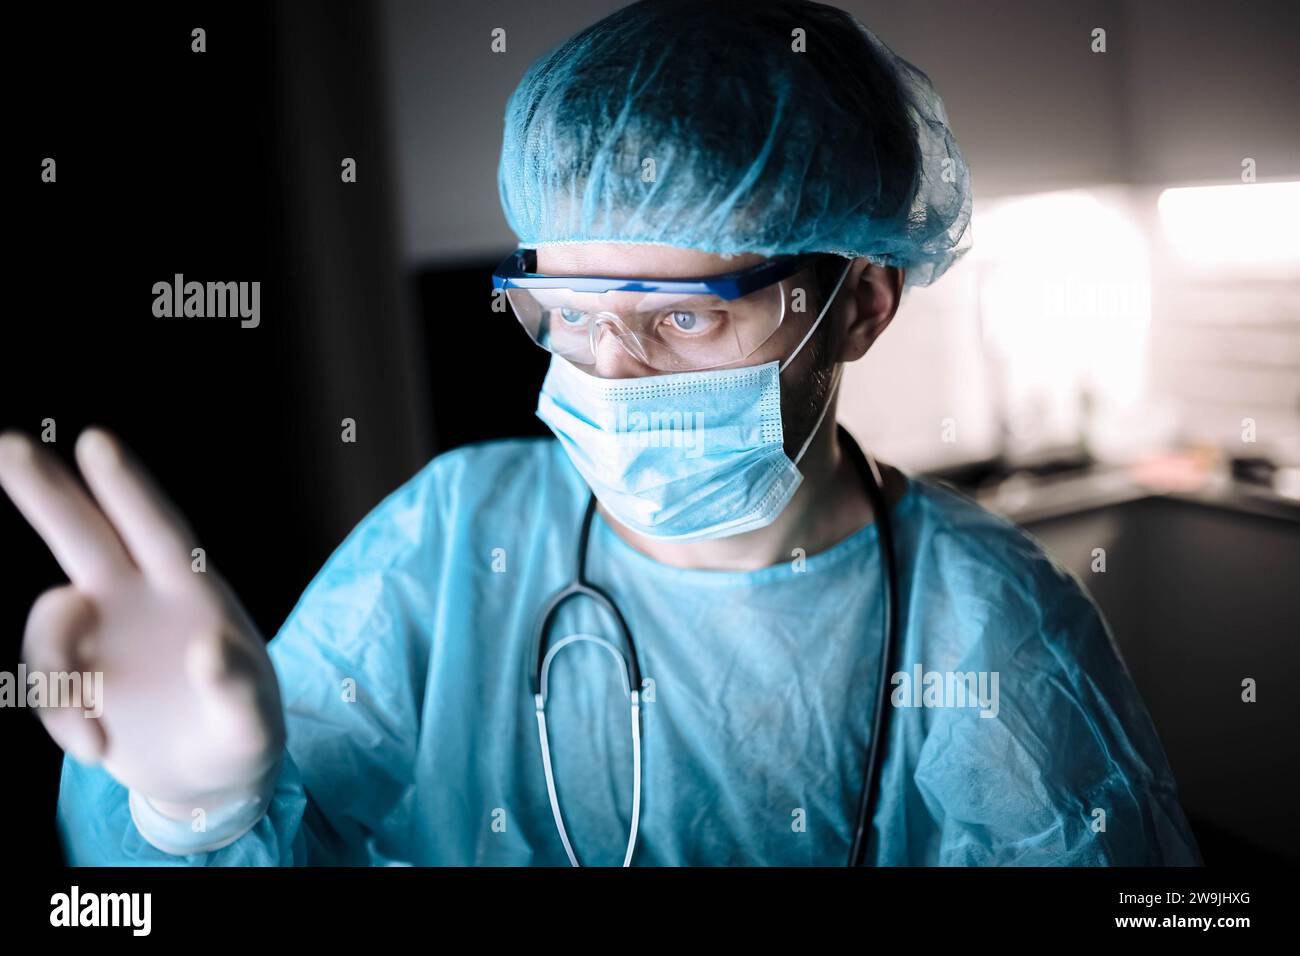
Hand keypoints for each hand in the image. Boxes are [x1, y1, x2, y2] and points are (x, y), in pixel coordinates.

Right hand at [0, 428, 283, 816]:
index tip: (98, 442)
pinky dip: (59, 717)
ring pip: (49, 616)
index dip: (127, 489)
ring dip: (53, 673)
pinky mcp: (72, 668)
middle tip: (7, 443)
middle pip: (85, 533)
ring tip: (94, 742)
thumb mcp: (252, 722)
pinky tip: (98, 748)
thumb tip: (208, 649)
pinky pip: (41, 676)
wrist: (206, 777)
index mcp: (194, 592)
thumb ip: (237, 688)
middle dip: (46, 490)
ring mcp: (101, 629)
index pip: (157, 531)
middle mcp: (140, 597)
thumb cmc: (242, 734)